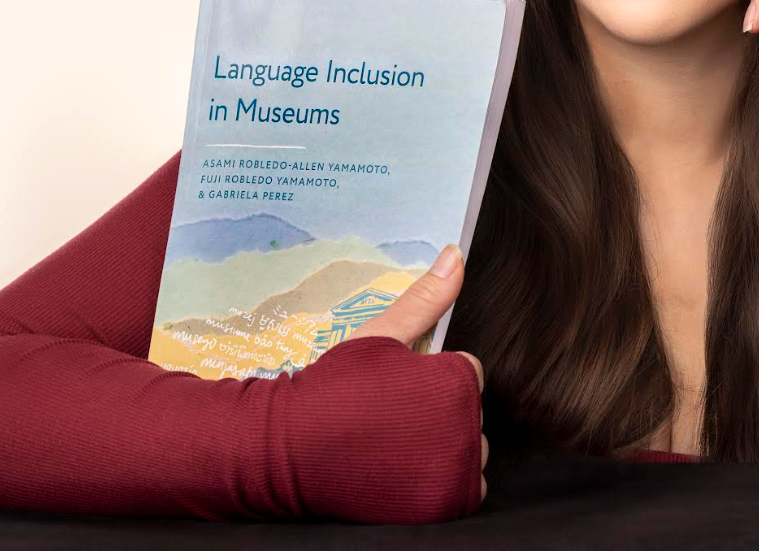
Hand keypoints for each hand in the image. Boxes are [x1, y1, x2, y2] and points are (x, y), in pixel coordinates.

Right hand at [356, 243, 487, 503]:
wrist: (289, 451)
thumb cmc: (333, 388)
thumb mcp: (380, 335)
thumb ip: (425, 299)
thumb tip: (455, 255)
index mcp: (459, 382)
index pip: (469, 371)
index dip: (431, 375)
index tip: (396, 386)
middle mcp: (468, 428)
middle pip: (470, 410)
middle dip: (438, 409)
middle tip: (389, 414)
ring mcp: (457, 471)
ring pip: (468, 449)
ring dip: (443, 445)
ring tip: (392, 439)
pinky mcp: (445, 502)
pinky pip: (461, 486)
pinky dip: (441, 481)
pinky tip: (403, 467)